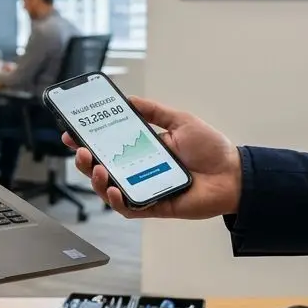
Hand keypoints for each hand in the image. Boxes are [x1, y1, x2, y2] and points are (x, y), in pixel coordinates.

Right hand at [64, 95, 242, 219]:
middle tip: (81, 150)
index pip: (108, 145)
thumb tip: (128, 99)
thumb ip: (153, 111)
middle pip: (102, 168)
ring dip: (96, 179)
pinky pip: (128, 208)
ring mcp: (144, 189)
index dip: (87, 140)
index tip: (72, 132)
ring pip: (109, 189)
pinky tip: (113, 189)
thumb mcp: (180, 121)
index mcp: (142, 149)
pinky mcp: (153, 206)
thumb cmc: (211, 149)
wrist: (234, 174)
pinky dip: (116, 200)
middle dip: (86, 160)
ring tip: (97, 168)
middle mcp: (139, 170)